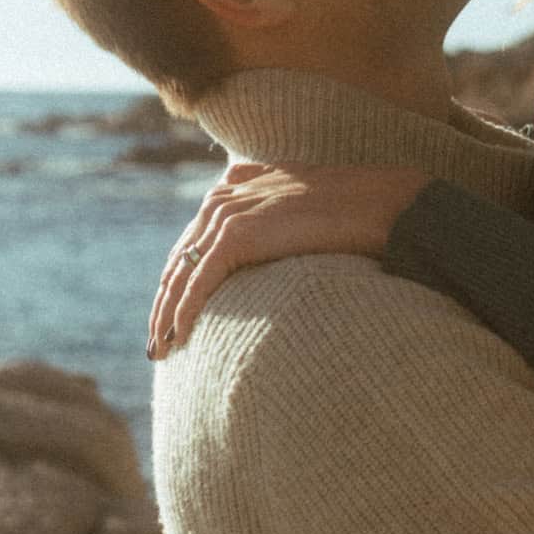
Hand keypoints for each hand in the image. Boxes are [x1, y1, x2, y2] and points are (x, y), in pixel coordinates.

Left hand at [146, 159, 431, 357]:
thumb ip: (277, 210)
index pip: (194, 240)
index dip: (179, 279)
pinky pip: (198, 282)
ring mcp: (228, 212)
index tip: (171, 314)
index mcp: (237, 183)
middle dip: (165, 302)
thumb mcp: (305, 202)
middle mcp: (225, 194)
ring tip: (161, 350)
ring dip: (166, 315)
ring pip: (182, 272)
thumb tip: (271, 237)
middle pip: (180, 257)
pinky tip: (178, 337)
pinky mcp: (236, 235)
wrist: (377, 204)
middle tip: (156, 342)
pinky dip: (183, 312)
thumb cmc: (353, 208)